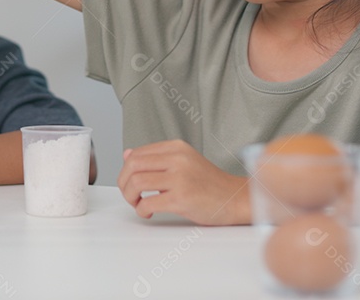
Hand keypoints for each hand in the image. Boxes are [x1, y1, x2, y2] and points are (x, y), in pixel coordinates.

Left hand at [117, 140, 250, 225]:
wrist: (235, 198)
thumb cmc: (209, 183)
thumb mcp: (183, 162)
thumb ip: (156, 158)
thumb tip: (127, 154)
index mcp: (176, 148)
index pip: (137, 153)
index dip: (126, 171)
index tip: (129, 182)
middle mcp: (178, 158)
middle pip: (132, 165)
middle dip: (124, 183)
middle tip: (130, 195)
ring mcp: (180, 178)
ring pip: (136, 183)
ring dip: (130, 197)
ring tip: (139, 203)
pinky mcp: (182, 198)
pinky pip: (148, 203)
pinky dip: (141, 210)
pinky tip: (149, 212)